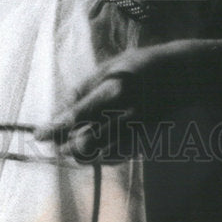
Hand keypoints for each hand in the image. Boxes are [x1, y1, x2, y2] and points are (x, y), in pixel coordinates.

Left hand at [34, 46, 174, 163]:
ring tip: (71, 143)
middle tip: (55, 140)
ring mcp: (137, 130)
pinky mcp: (145, 140)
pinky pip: (116, 156)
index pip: (78, 116)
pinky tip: (94, 147)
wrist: (183, 75)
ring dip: (81, 153)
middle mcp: (126, 114)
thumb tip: (61, 110)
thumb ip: (84, 88)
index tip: (39, 135)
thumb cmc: (140, 65)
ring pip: (100, 154)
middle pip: (86, 142)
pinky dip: (101, 155)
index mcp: (115, 90)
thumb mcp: (109, 66)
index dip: (55, 128)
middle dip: (65, 145)